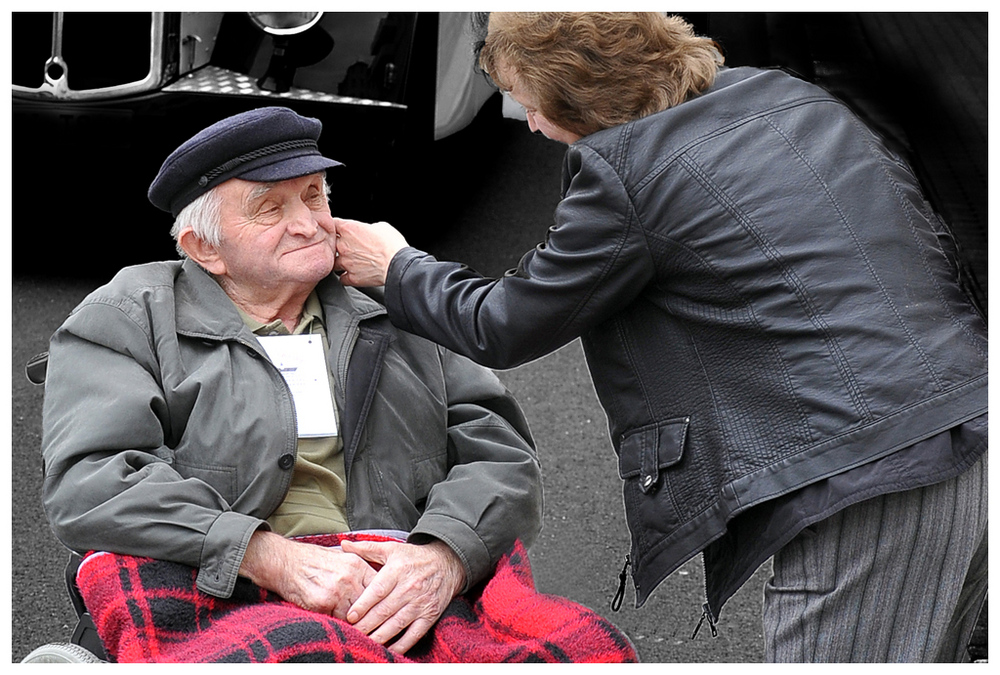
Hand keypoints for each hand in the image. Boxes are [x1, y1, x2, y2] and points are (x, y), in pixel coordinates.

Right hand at [239, 530, 376, 618]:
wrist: (285, 562)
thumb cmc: (313, 560)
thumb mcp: (341, 558)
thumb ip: (359, 572)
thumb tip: (378, 588)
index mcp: (357, 565)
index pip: (380, 588)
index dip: (381, 602)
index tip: (384, 612)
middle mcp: (350, 578)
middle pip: (370, 605)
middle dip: (371, 616)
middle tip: (375, 627)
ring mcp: (337, 591)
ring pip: (355, 616)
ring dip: (354, 623)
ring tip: (357, 628)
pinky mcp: (322, 603)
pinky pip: (337, 620)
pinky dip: (337, 624)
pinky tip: (337, 623)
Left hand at [334, 218, 408, 286]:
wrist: (398, 263)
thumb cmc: (392, 244)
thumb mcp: (381, 226)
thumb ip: (368, 228)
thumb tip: (368, 231)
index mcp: (349, 229)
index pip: (333, 224)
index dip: (337, 227)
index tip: (340, 230)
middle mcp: (343, 245)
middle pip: (330, 244)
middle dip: (336, 245)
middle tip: (346, 246)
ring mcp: (345, 263)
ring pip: (333, 263)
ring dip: (339, 262)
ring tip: (349, 262)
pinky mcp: (351, 277)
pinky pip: (342, 279)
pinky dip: (346, 277)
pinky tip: (352, 275)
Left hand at [340, 539, 466, 653]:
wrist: (447, 563)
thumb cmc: (414, 557)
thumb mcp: (391, 549)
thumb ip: (366, 548)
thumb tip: (343, 544)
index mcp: (398, 570)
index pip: (378, 590)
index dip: (363, 605)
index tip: (350, 615)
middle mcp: (409, 587)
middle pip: (384, 610)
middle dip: (367, 624)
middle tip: (352, 632)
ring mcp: (421, 603)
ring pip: (396, 624)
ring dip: (380, 636)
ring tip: (365, 642)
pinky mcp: (430, 615)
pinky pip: (414, 634)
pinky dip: (401, 644)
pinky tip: (389, 649)